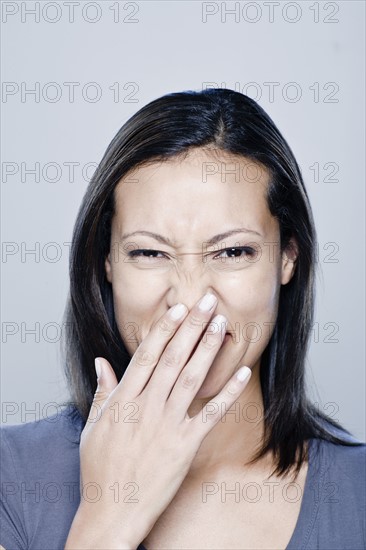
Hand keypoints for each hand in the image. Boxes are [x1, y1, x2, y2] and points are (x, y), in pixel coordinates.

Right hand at [65, 293, 250, 548]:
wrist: (112, 512)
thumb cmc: (100, 470)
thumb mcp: (93, 427)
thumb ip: (103, 392)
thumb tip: (102, 362)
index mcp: (124, 400)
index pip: (147, 355)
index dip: (165, 329)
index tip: (178, 308)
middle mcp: (147, 407)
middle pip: (172, 358)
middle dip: (192, 327)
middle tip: (207, 302)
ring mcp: (167, 426)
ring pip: (191, 378)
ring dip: (208, 349)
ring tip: (221, 324)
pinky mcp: (185, 446)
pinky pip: (211, 414)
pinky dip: (228, 392)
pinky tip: (241, 372)